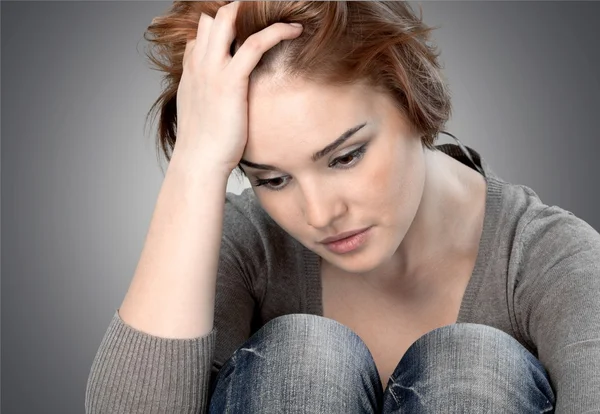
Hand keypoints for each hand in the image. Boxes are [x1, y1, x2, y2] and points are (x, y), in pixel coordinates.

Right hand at [174, 1, 302, 174]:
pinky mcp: (231, 81)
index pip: (201, 31)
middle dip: (236, 10)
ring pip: (228, 18)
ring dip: (254, 10)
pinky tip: (294, 30)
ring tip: (283, 16)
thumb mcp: (199, 111)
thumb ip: (206, 93)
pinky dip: (277, 30)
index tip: (248, 29)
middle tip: (264, 14)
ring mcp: (212, 70)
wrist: (199, 162)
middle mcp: (198, 63)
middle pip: (212, 17)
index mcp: (191, 69)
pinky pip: (255, 43)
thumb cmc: (204, 143)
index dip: (223, 26)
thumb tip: (220, 93)